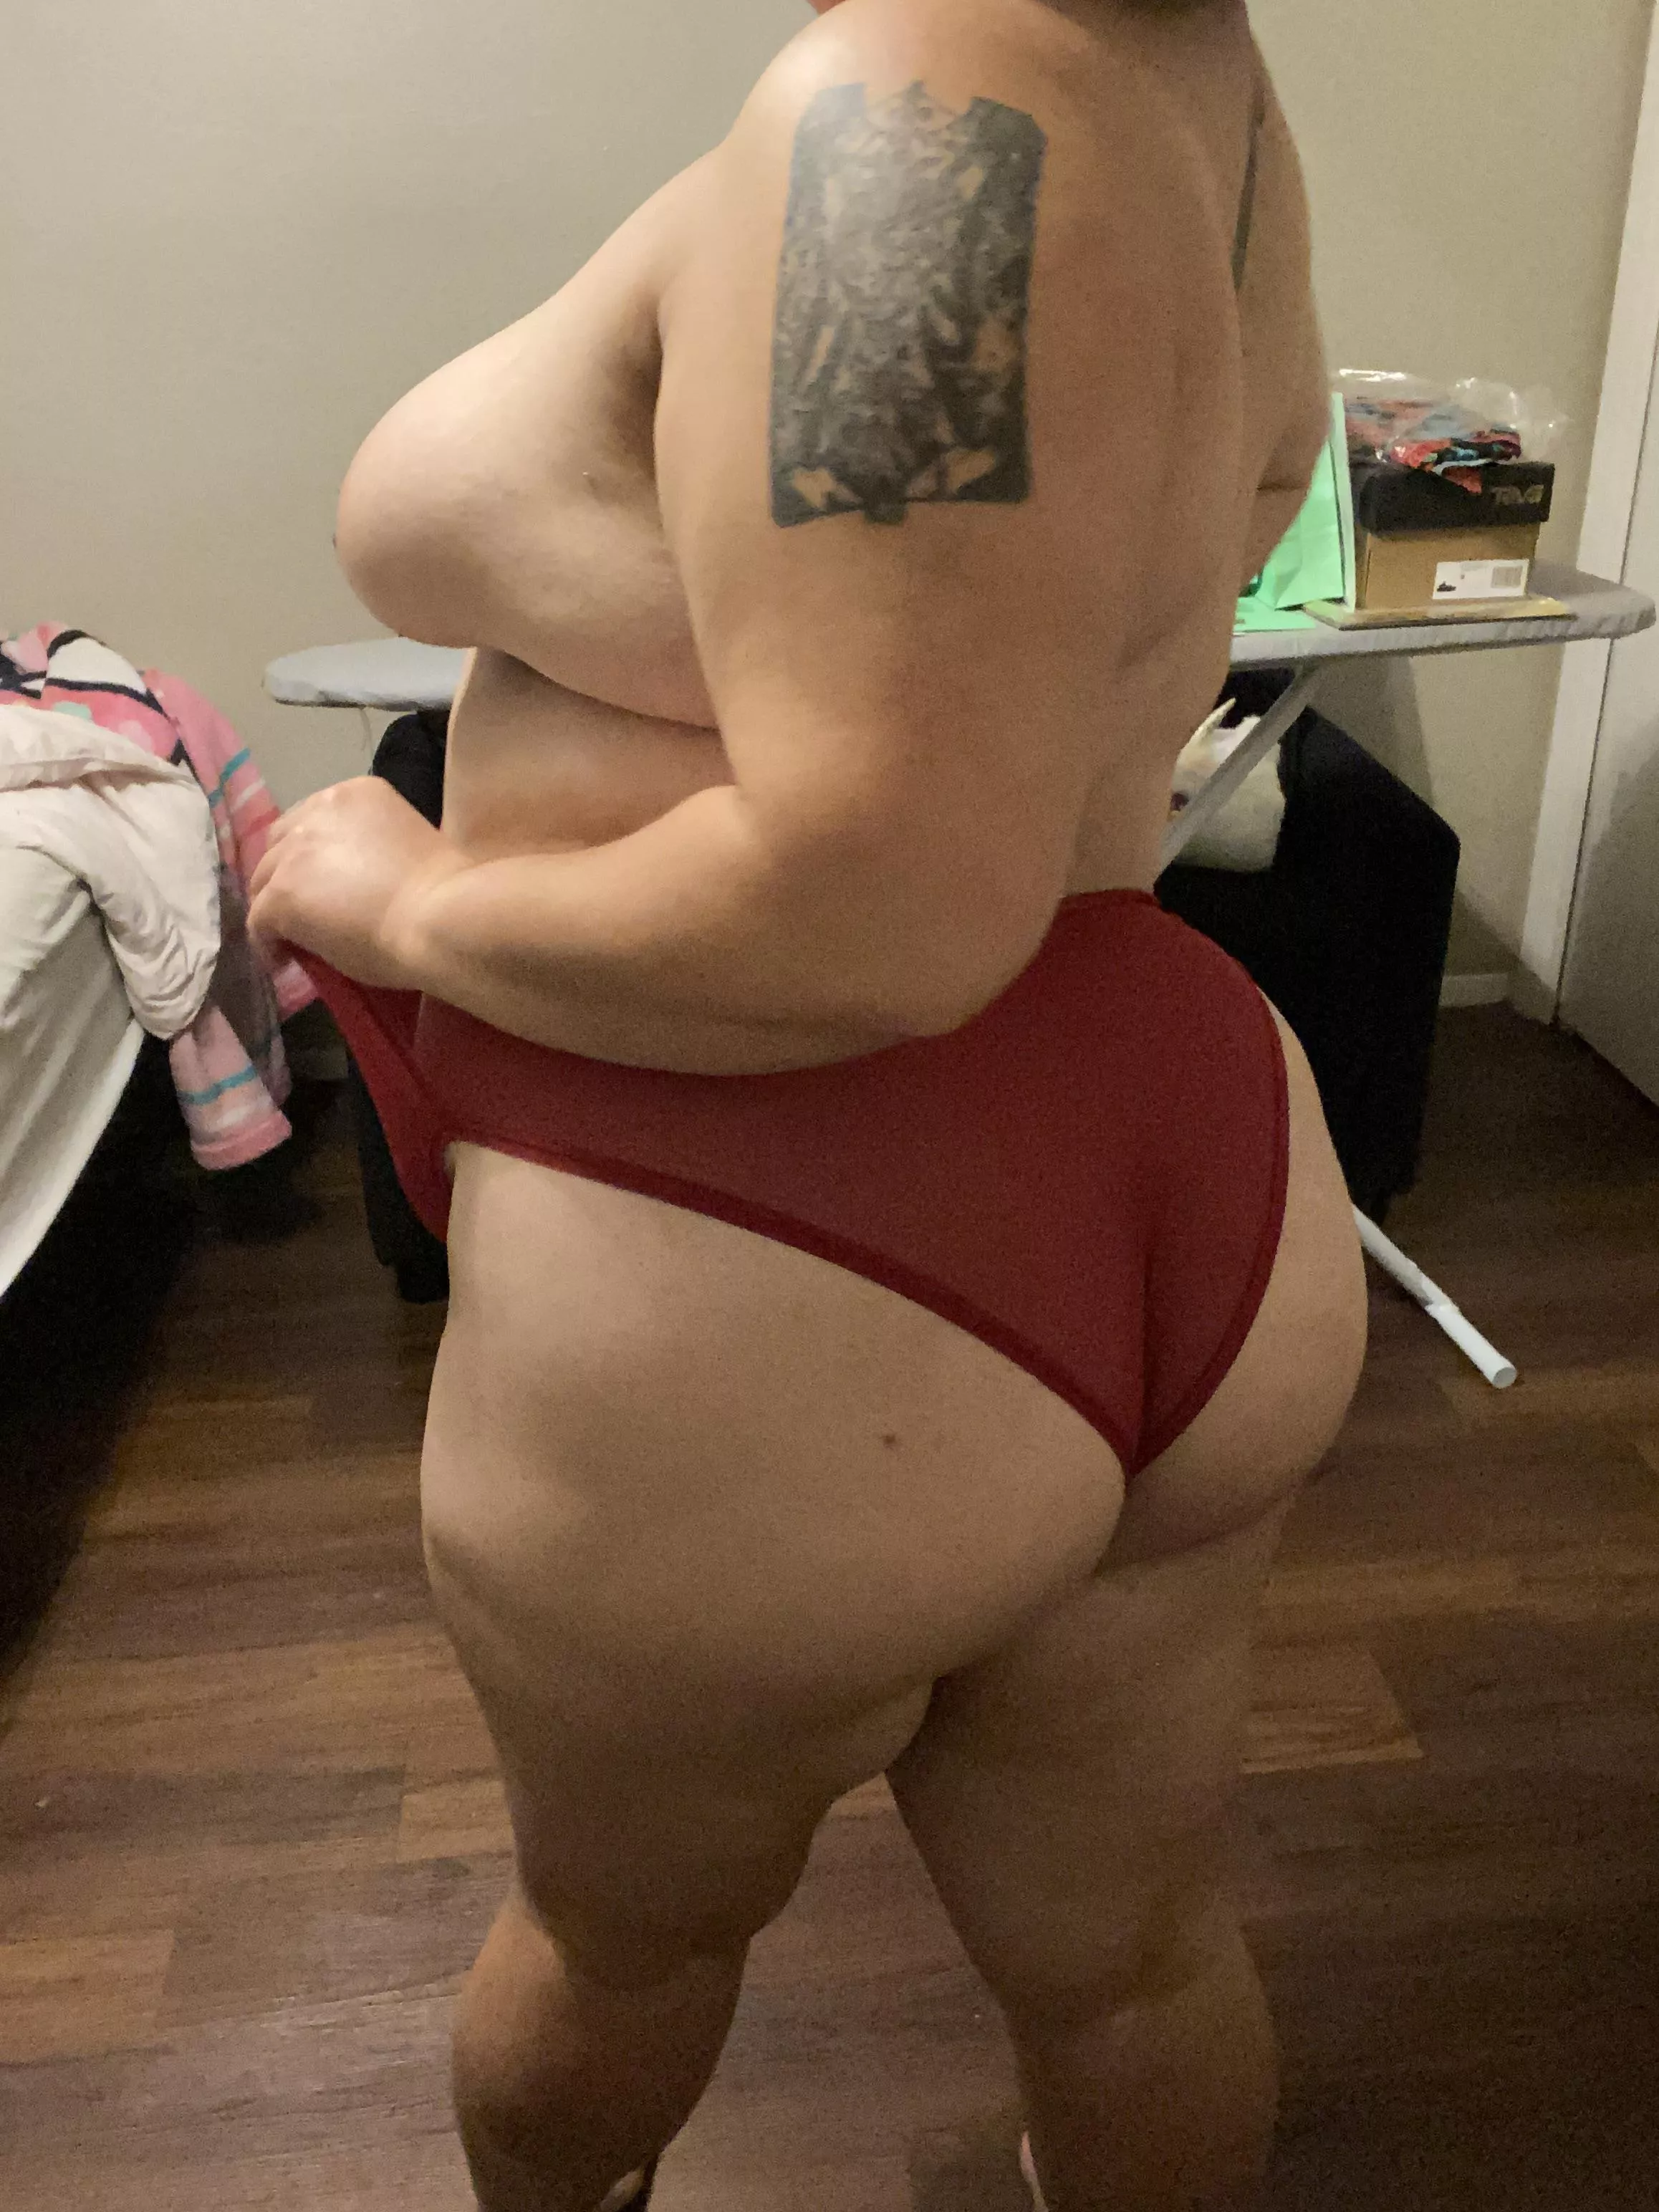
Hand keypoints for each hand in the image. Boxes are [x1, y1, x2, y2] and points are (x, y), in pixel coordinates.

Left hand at [249, 777, 469, 987]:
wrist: (442, 919)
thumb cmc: (444, 891)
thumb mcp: (406, 846)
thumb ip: (373, 850)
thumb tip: (356, 882)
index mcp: (356, 794)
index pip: (312, 819)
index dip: (312, 853)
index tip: (325, 882)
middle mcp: (319, 811)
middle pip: (279, 843)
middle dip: (286, 874)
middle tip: (303, 909)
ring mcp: (295, 853)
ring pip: (262, 881)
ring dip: (273, 908)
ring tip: (290, 938)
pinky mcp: (282, 894)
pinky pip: (257, 921)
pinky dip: (267, 942)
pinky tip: (283, 960)